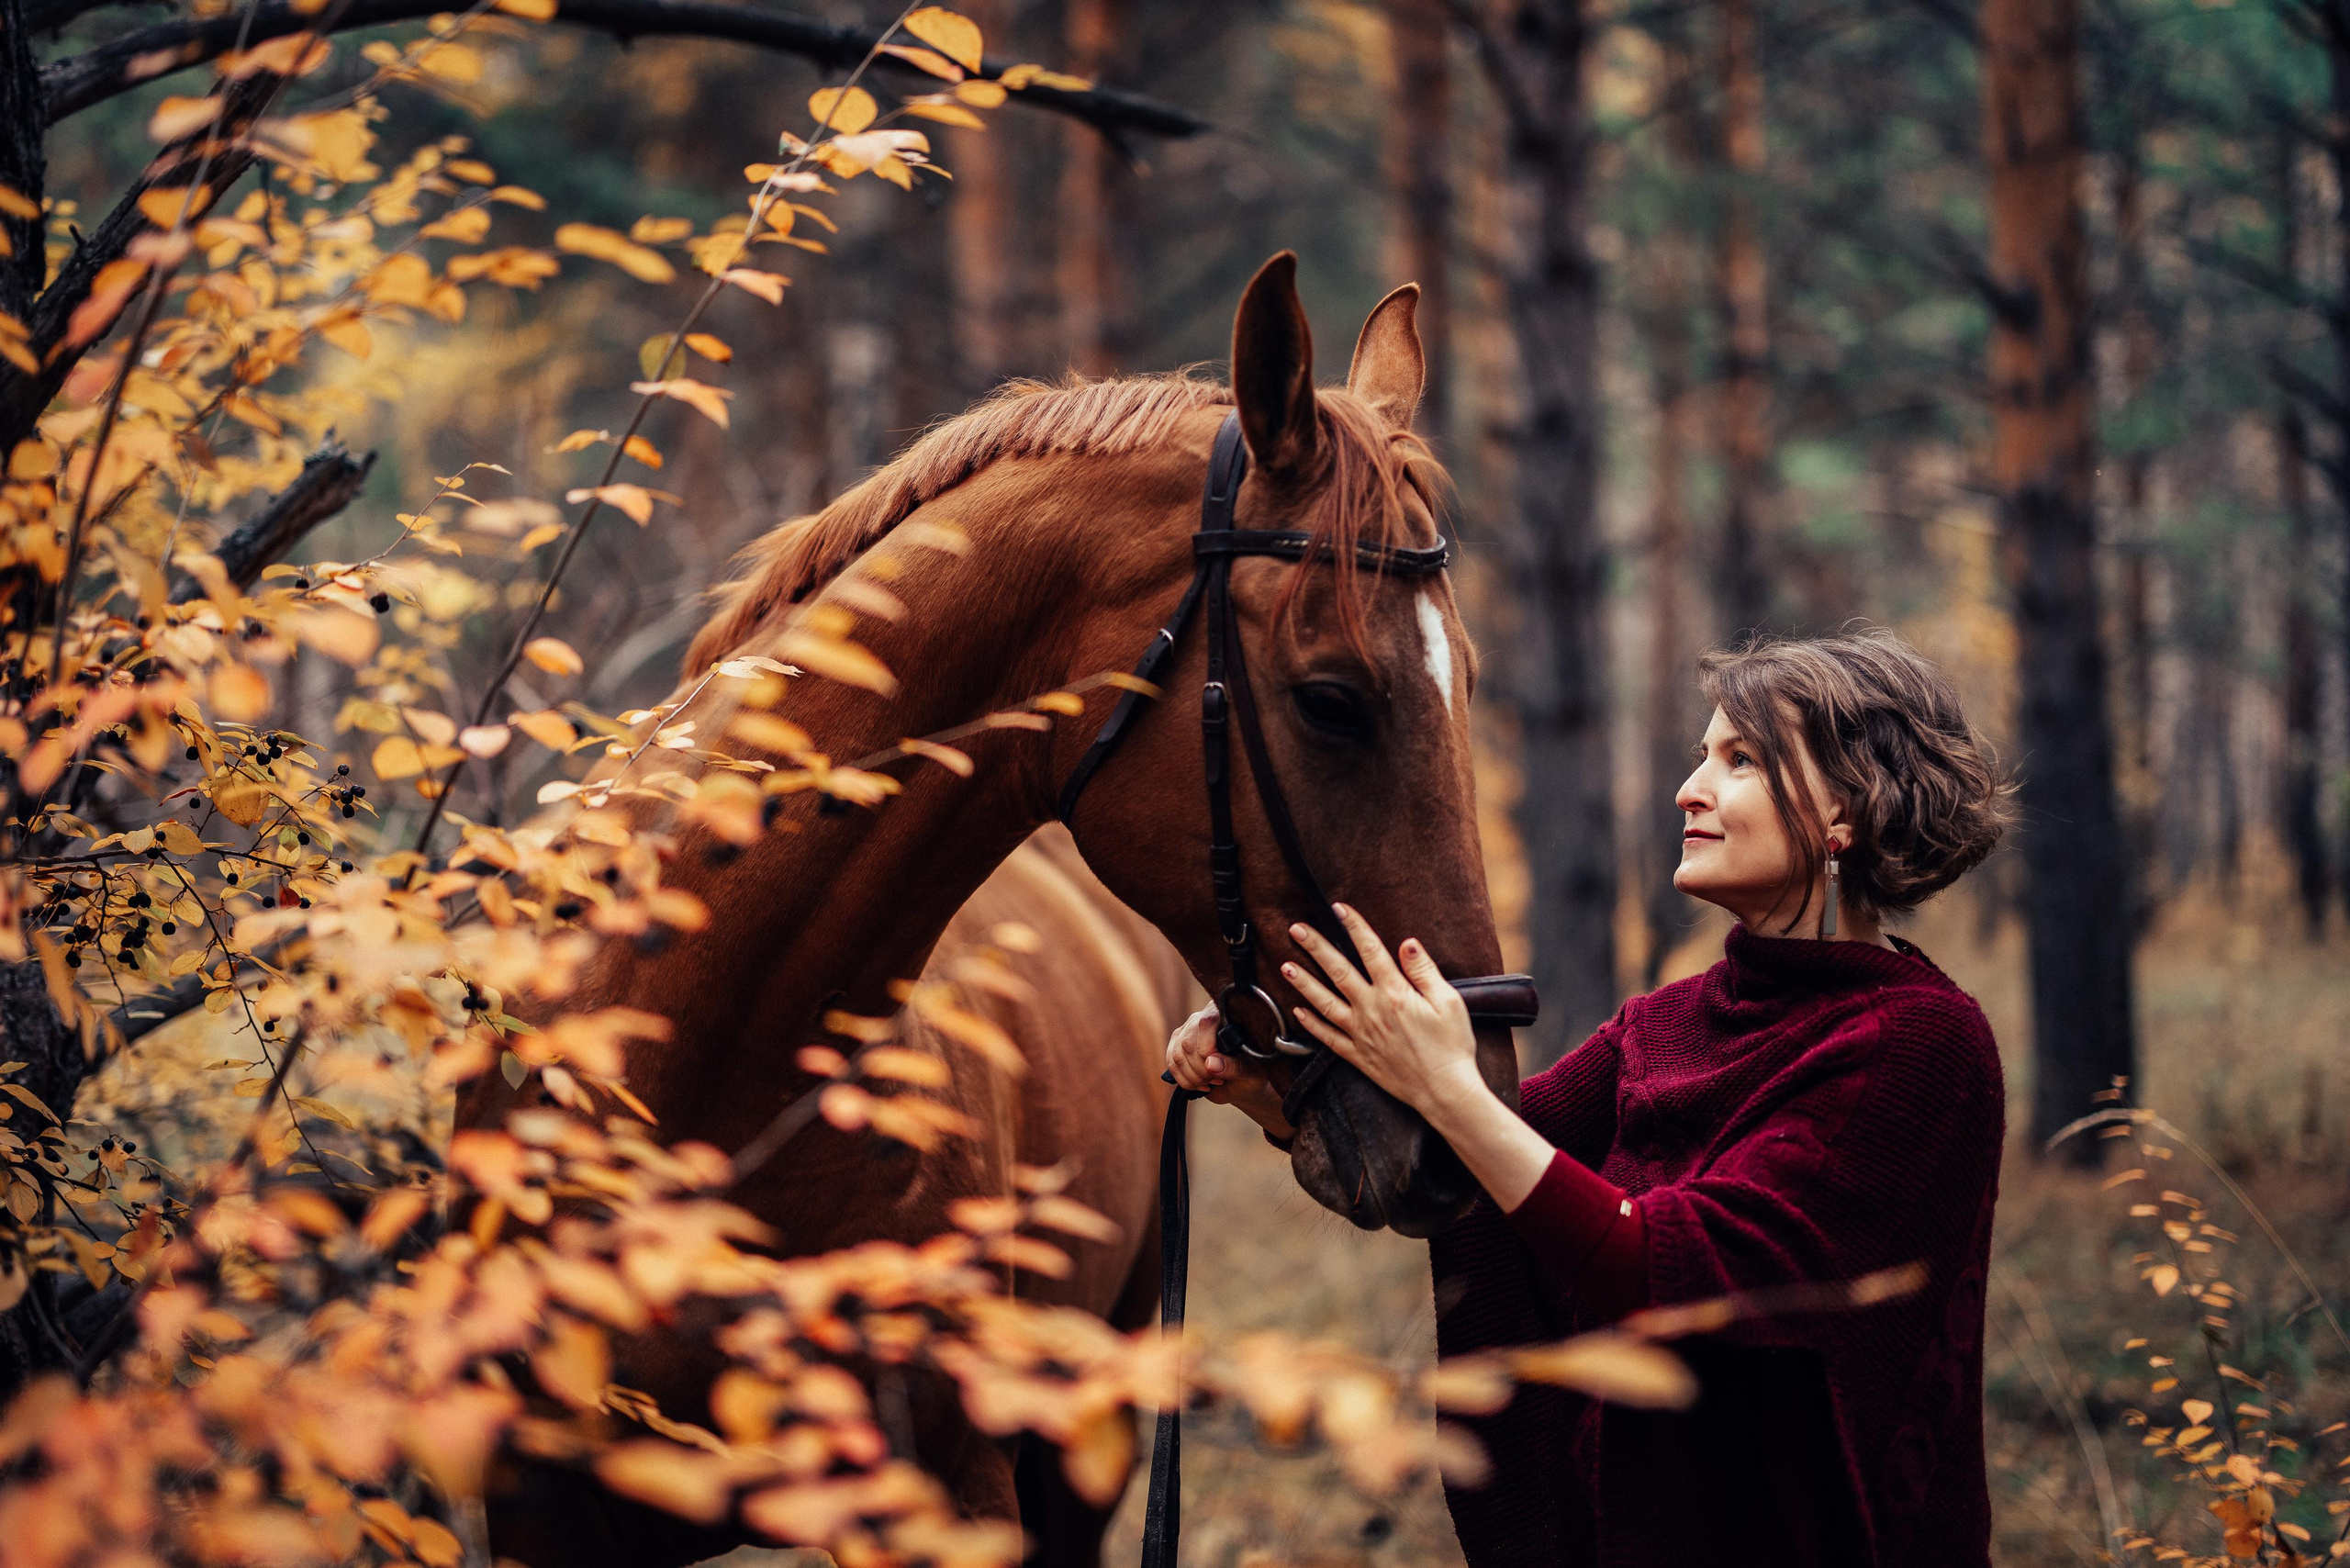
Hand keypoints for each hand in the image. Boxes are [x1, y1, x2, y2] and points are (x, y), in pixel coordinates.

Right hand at [1164, 1004, 1261, 1100]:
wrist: (1243, 1082)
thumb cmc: (1253, 1071)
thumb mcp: (1251, 1070)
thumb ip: (1234, 1066)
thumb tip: (1211, 1064)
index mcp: (1225, 1014)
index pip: (1206, 1024)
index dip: (1208, 1050)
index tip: (1221, 1070)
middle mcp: (1203, 1017)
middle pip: (1188, 1043)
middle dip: (1201, 1070)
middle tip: (1218, 1081)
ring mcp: (1187, 1030)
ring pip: (1178, 1055)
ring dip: (1192, 1077)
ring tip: (1210, 1083)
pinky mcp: (1178, 1044)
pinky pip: (1172, 1063)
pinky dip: (1184, 1080)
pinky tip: (1199, 1085)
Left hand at [1283, 905, 1480, 1117]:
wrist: (1444, 1091)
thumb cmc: (1452, 1047)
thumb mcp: (1448, 1002)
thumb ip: (1424, 971)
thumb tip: (1406, 943)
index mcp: (1395, 994)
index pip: (1370, 951)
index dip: (1354, 927)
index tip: (1338, 908)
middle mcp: (1372, 1011)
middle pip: (1338, 972)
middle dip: (1316, 947)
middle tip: (1296, 929)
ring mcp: (1361, 1034)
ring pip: (1324, 1003)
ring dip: (1303, 982)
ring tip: (1286, 965)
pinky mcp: (1358, 1056)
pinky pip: (1327, 1038)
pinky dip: (1311, 1024)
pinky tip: (1298, 1011)